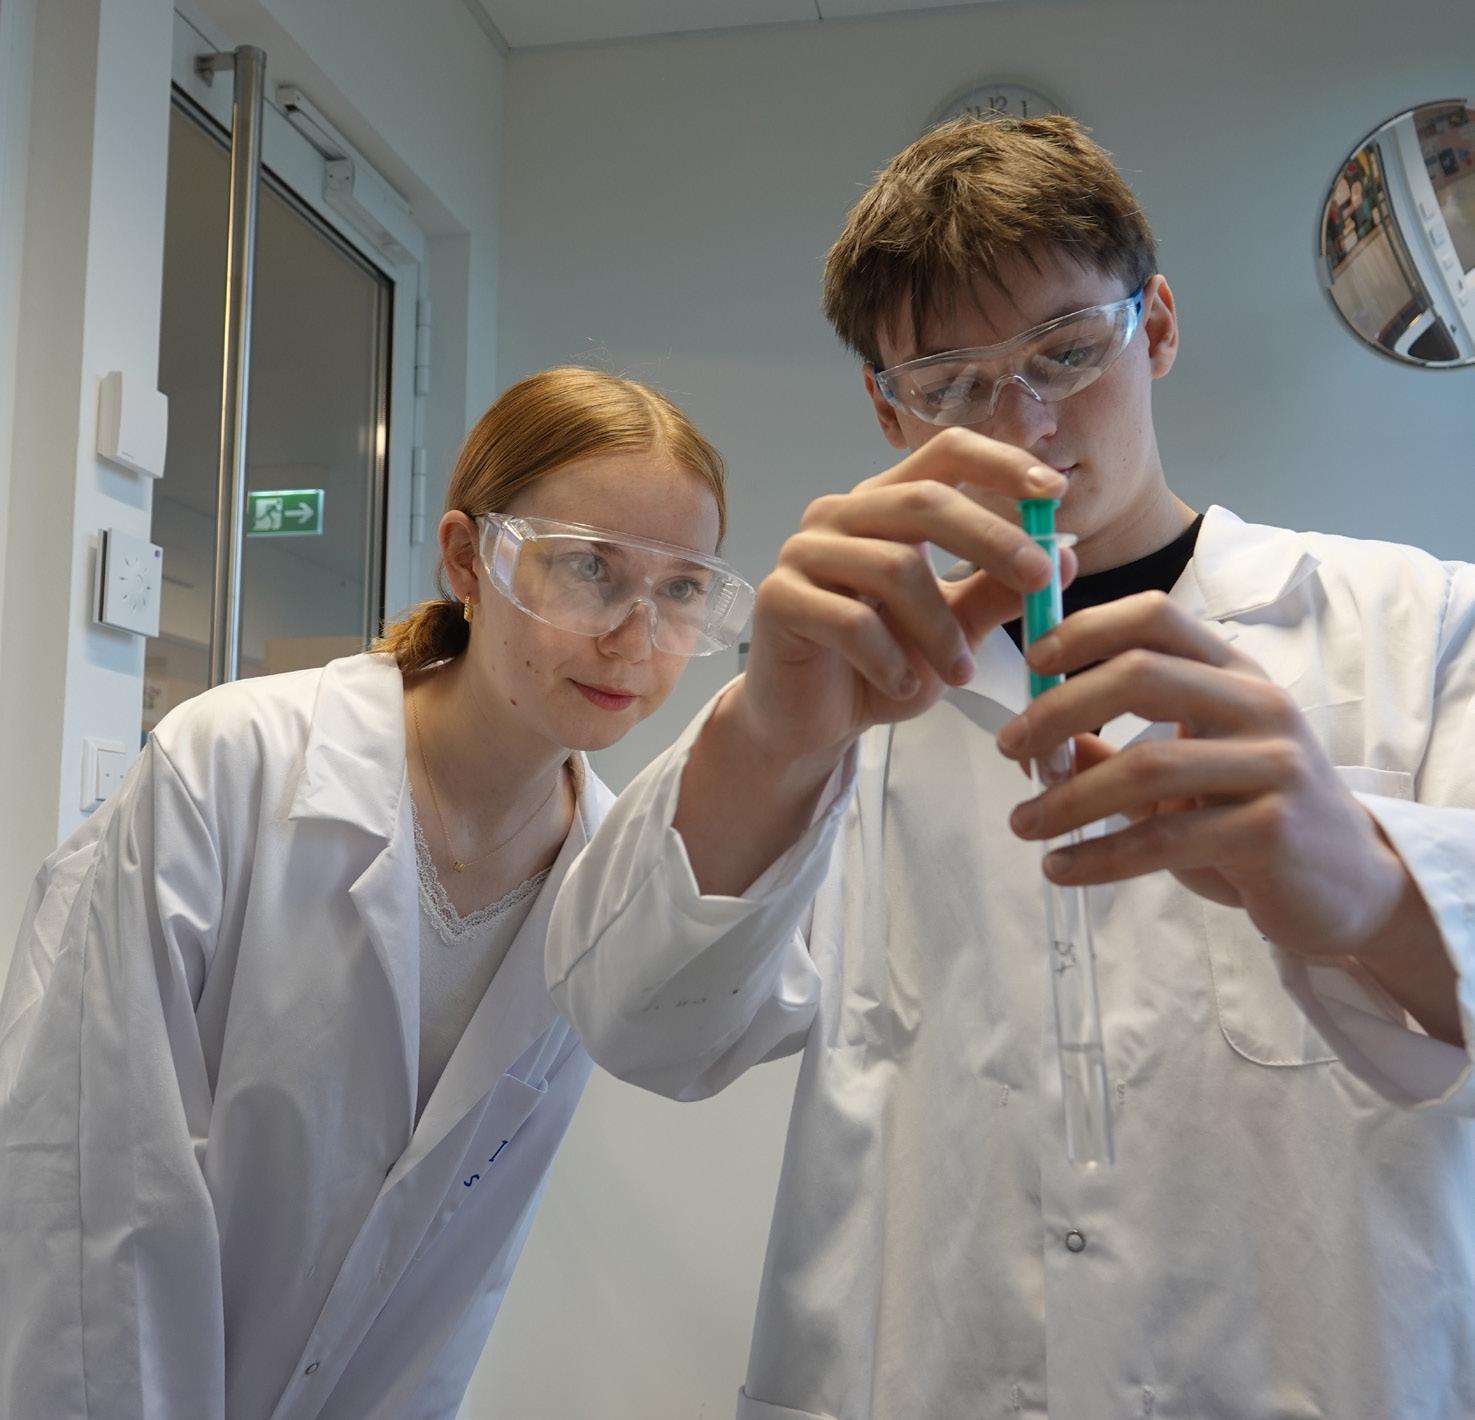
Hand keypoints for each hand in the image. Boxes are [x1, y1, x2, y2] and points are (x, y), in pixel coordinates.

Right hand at [734, 427, 1074, 770]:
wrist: (813, 720)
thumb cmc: (883, 665)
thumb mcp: (956, 629)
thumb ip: (998, 593)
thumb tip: (1066, 558)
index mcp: (884, 505)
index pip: (944, 453)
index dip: (1001, 463)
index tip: (1055, 491)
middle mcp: (840, 515)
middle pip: (923, 501)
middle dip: (991, 539)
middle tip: (1041, 581)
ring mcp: (804, 552)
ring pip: (893, 568)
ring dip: (941, 629)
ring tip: (961, 674)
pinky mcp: (779, 600)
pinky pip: (851, 622)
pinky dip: (890, 660)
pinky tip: (903, 687)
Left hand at [997, 590, 1430, 964]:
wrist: (1350, 886)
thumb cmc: (1252, 816)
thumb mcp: (1187, 768)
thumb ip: (1115, 748)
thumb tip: (1033, 735)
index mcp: (1235, 673)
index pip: (1156, 616)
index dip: (1085, 628)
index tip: (1032, 663)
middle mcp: (1259, 704)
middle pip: (1140, 676)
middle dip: (1058, 711)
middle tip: (1009, 748)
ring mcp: (1273, 764)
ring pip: (1144, 766)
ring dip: (1067, 799)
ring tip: (1021, 825)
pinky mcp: (1272, 830)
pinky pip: (1163, 840)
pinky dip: (1098, 856)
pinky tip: (1058, 868)